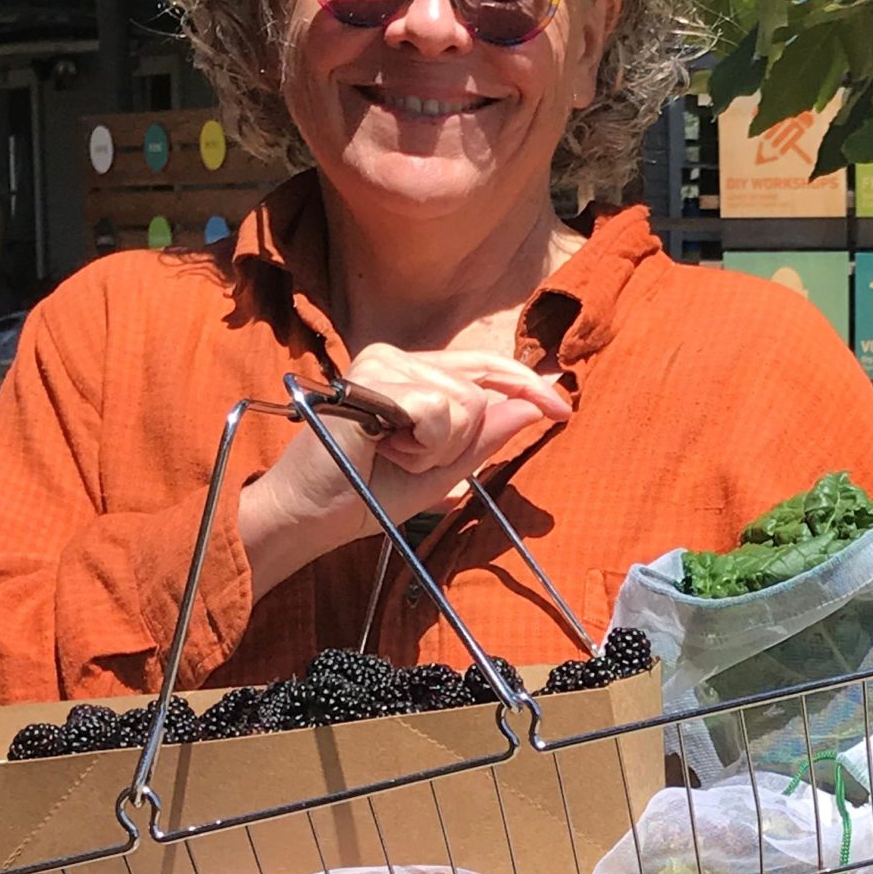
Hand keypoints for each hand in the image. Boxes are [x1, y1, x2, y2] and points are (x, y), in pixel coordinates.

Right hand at [238, 341, 571, 595]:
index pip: (485, 368)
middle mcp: (399, 358)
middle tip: (407, 459)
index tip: (563, 410)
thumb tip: (532, 407)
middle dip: (458, 443)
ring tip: (391, 455)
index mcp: (414, 375)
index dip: (527, 386)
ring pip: (463, 403)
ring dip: (436, 447)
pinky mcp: (372, 376)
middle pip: (480, 393)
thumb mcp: (442, 472)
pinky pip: (438, 411)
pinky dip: (422, 445)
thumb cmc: (366, 494)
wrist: (310, 515)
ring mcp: (383, 362)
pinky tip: (383, 450)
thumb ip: (485, 440)